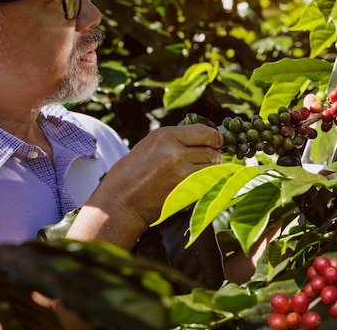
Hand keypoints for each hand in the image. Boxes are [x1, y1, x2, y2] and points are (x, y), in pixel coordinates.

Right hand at [66, 124, 222, 248]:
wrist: (118, 204)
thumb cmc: (129, 175)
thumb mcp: (148, 147)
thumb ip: (173, 141)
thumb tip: (201, 139)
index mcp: (164, 136)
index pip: (204, 132)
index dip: (214, 138)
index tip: (217, 143)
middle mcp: (175, 152)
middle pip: (212, 152)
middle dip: (213, 157)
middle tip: (208, 162)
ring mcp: (181, 173)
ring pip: (212, 169)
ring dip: (210, 172)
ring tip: (198, 175)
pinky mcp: (185, 192)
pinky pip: (206, 186)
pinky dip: (205, 186)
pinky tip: (193, 187)